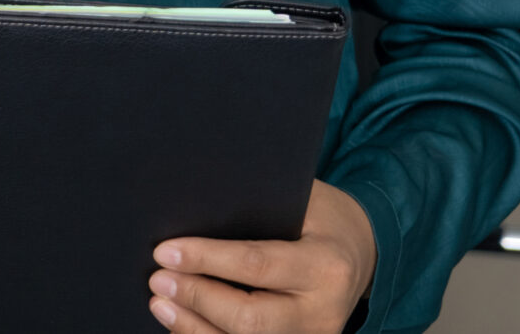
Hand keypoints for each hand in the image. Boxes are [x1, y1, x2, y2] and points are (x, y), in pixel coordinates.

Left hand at [149, 180, 375, 333]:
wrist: (362, 251)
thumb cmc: (321, 217)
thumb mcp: (301, 199)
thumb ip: (255, 205)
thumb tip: (190, 207)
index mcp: (325, 265)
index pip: (256, 265)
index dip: (205, 260)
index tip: (164, 251)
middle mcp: (323, 311)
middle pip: (250, 319)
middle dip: (196, 298)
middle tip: (157, 279)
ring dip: (194, 328)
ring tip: (160, 304)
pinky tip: (183, 325)